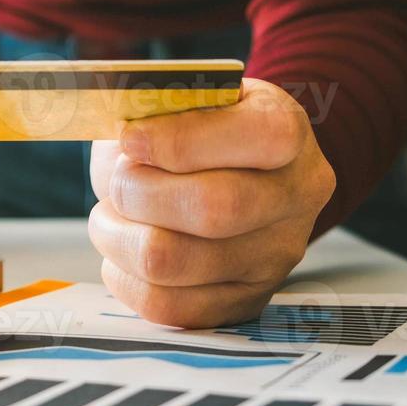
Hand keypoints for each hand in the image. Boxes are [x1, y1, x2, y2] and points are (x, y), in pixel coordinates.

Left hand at [86, 78, 334, 328]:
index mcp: (288, 132)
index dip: (180, 140)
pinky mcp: (244, 301)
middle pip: (214, 208)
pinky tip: (124, 248)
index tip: (132, 138)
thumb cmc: (192, 131)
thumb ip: (152, 110)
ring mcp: (275, 256)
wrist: (232, 175)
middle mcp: (295, 197)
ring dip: (118, 236)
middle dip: (139, 192)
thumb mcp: (179, 99)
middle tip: (119, 182)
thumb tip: (122, 143)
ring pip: (174, 262)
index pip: (260, 137)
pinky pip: (166, 306)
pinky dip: (125, 277)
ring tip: (111, 214)